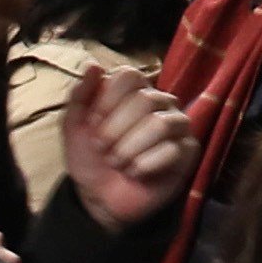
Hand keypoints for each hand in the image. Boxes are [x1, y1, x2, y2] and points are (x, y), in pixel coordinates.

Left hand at [61, 63, 194, 231]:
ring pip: (160, 124)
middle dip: (116, 129)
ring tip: (118, 162)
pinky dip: (144, 165)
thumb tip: (93, 65)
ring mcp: (177, 125)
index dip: (107, 101)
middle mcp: (160, 102)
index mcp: (133, 91)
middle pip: (145, 100)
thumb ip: (79, 96)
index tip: (93, 124)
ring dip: (130, 148)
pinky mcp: (188, 151)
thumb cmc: (90, 157)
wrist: (101, 197)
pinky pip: (172, 150)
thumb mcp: (74, 127)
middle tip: (104, 149)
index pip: (129, 76)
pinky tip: (135, 173)